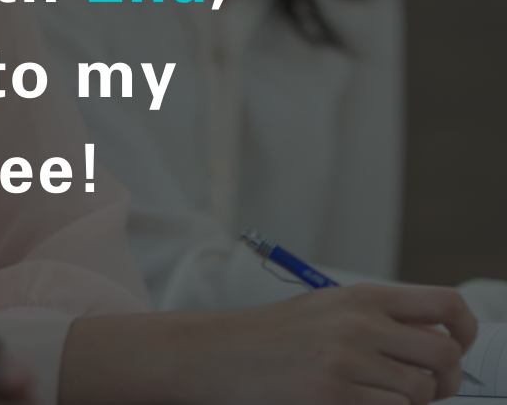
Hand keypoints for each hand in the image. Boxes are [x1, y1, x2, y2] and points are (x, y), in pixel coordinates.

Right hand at [60, 284, 476, 404]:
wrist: (225, 353)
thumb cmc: (278, 335)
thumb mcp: (330, 308)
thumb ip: (380, 317)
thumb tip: (436, 336)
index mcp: (363, 295)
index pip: (445, 305)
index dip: (466, 330)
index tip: (459, 346)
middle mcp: (361, 323)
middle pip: (445, 354)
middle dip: (448, 378)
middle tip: (429, 385)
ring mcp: (349, 362)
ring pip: (421, 393)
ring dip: (412, 402)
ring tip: (382, 394)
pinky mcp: (335, 396)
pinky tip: (359, 402)